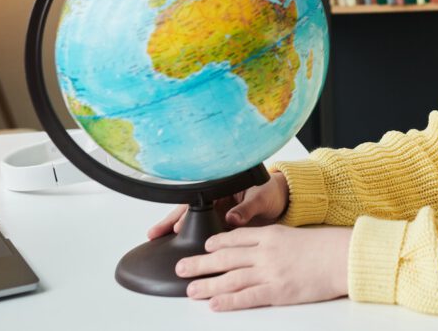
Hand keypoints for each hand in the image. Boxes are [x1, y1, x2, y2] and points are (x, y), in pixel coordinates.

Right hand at [146, 171, 289, 239]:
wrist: (283, 199)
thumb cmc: (272, 192)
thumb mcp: (261, 196)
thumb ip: (247, 207)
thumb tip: (233, 216)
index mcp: (222, 188)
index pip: (197, 199)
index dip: (184, 212)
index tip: (175, 225)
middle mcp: (216, 201)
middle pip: (188, 211)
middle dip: (170, 222)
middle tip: (153, 234)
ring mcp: (218, 214)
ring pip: (193, 222)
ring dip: (177, 232)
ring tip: (158, 242)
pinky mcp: (223, 226)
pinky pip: (205, 232)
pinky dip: (193, 239)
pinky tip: (183, 249)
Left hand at [177, 224, 352, 310]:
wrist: (344, 257)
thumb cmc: (326, 247)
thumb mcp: (297, 235)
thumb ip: (276, 241)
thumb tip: (259, 248)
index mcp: (272, 235)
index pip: (236, 237)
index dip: (216, 242)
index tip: (204, 246)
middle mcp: (266, 253)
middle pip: (226, 257)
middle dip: (200, 263)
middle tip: (182, 268)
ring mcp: (270, 272)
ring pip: (231, 278)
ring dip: (207, 284)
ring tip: (191, 290)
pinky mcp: (278, 291)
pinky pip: (247, 297)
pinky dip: (228, 301)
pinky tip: (215, 304)